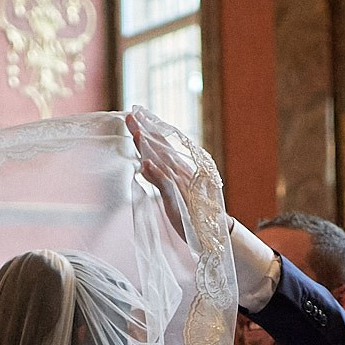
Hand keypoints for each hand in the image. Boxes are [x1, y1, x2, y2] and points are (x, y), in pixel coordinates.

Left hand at [125, 112, 195, 238]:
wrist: (213, 229)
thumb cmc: (192, 211)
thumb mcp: (172, 192)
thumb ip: (158, 178)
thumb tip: (145, 164)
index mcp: (177, 169)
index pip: (160, 146)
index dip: (147, 131)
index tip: (134, 115)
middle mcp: (179, 171)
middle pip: (159, 148)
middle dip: (145, 131)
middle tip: (131, 114)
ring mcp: (179, 183)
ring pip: (161, 161)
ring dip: (148, 147)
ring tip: (136, 132)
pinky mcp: (177, 197)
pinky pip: (166, 184)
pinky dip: (156, 174)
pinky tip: (146, 163)